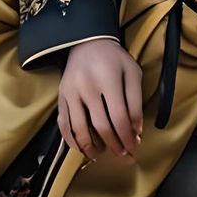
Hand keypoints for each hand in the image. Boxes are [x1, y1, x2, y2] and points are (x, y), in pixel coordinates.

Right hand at [57, 38, 142, 162]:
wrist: (87, 42)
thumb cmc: (114, 59)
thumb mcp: (132, 73)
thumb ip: (136, 101)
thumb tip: (135, 131)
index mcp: (108, 79)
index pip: (119, 117)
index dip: (127, 136)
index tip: (134, 147)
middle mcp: (87, 86)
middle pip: (101, 126)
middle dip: (114, 145)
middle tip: (123, 155)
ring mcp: (71, 92)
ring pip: (79, 129)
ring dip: (91, 147)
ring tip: (102, 154)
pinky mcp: (61, 96)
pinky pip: (63, 124)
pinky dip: (71, 140)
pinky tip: (82, 148)